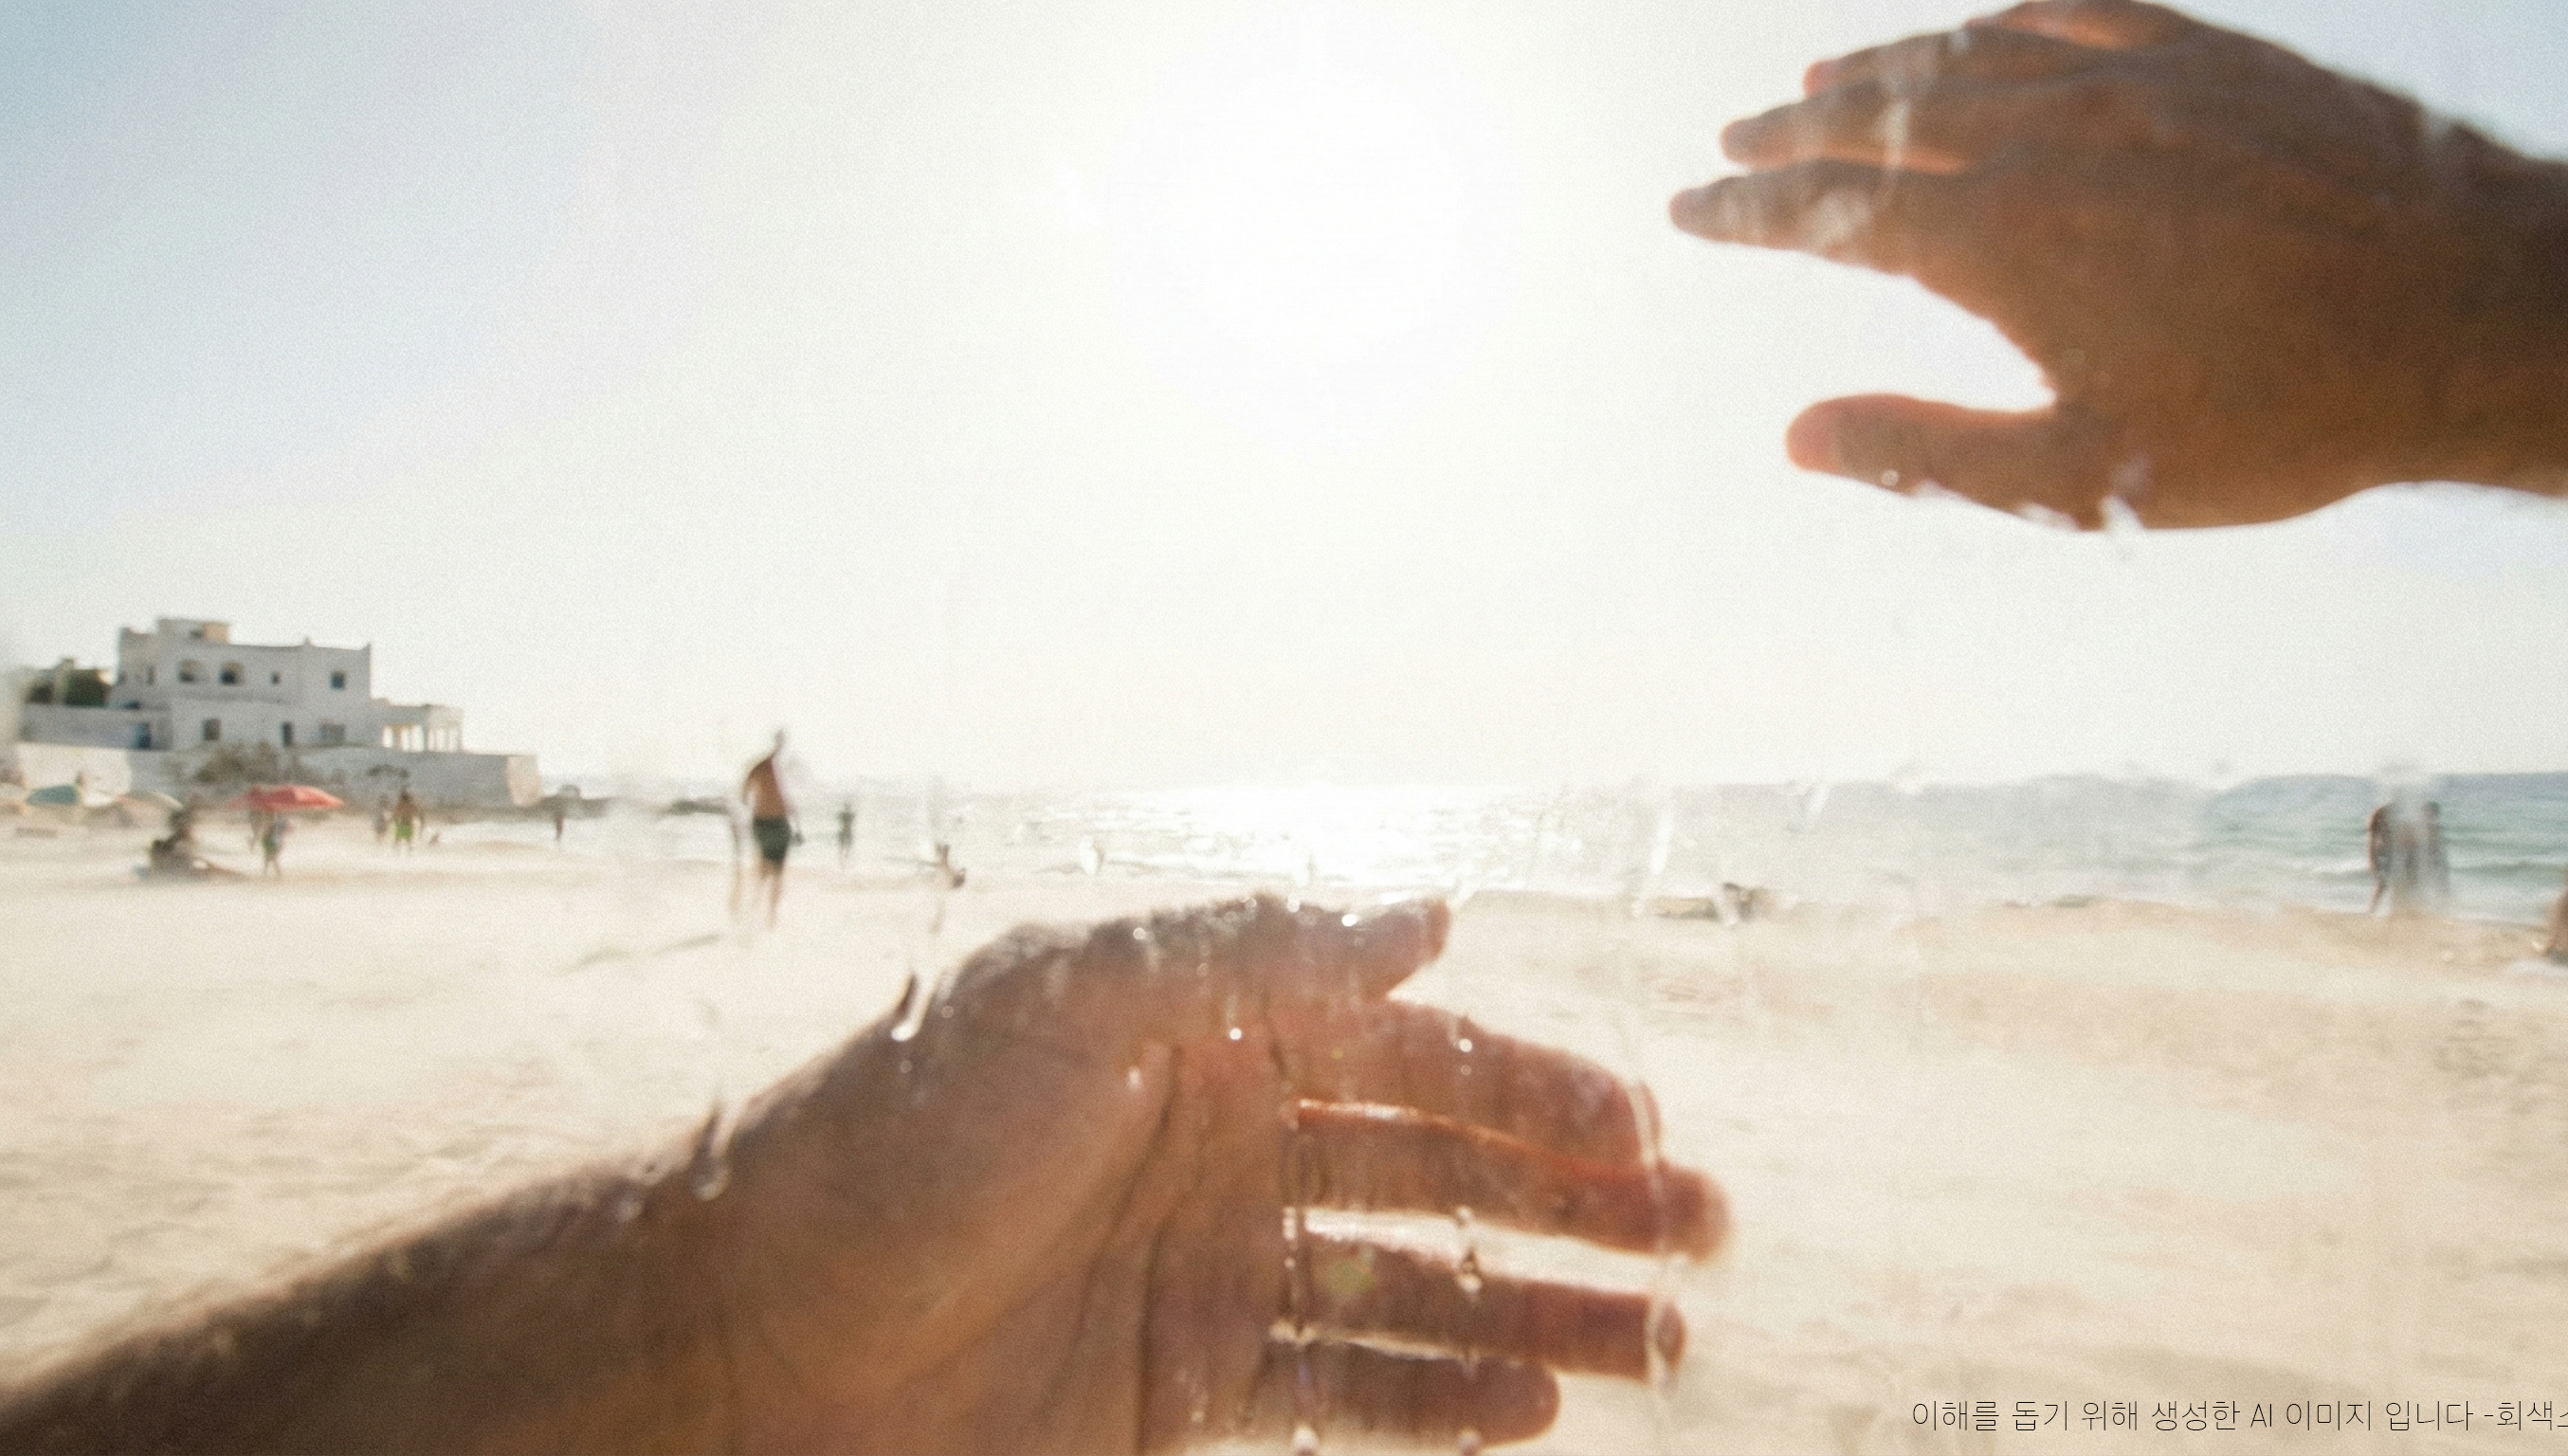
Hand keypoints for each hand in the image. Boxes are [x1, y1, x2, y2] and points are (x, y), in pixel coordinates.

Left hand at [707, 896, 1726, 1452]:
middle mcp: (1232, 1144)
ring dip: (1545, 1309)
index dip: (1532, 1087)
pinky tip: (1535, 1409)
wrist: (748, 1331)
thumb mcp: (1068, 998)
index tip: (1645, 1132)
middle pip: (1442, 1168)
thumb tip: (1433, 908)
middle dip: (1577, 1198)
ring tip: (1665, 1345)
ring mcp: (1215, 1271)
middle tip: (1709, 1234)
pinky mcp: (1188, 1390)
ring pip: (1420, 1288)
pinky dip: (1445, 1401)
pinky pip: (1347, 1392)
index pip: (1412, 1049)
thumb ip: (1252, 951)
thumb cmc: (897, 1135)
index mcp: (1211, 1033)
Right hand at [1673, 0, 2567, 526]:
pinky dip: (2006, 21)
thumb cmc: (2278, 416)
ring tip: (1826, 78)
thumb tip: (1794, 435)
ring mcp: (2131, 79)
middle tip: (1735, 142)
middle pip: (1878, 113)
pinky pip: (2077, 12)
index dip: (1743, 211)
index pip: (1826, 210)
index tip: (1685, 207)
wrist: (2469, 313)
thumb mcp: (2082, 476)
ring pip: (1968, 53)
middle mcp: (2047, 135)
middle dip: (1792, 132)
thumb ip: (1927, 453)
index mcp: (1996, 239)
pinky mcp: (2211, 54)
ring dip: (1884, 68)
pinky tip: (1987, 26)